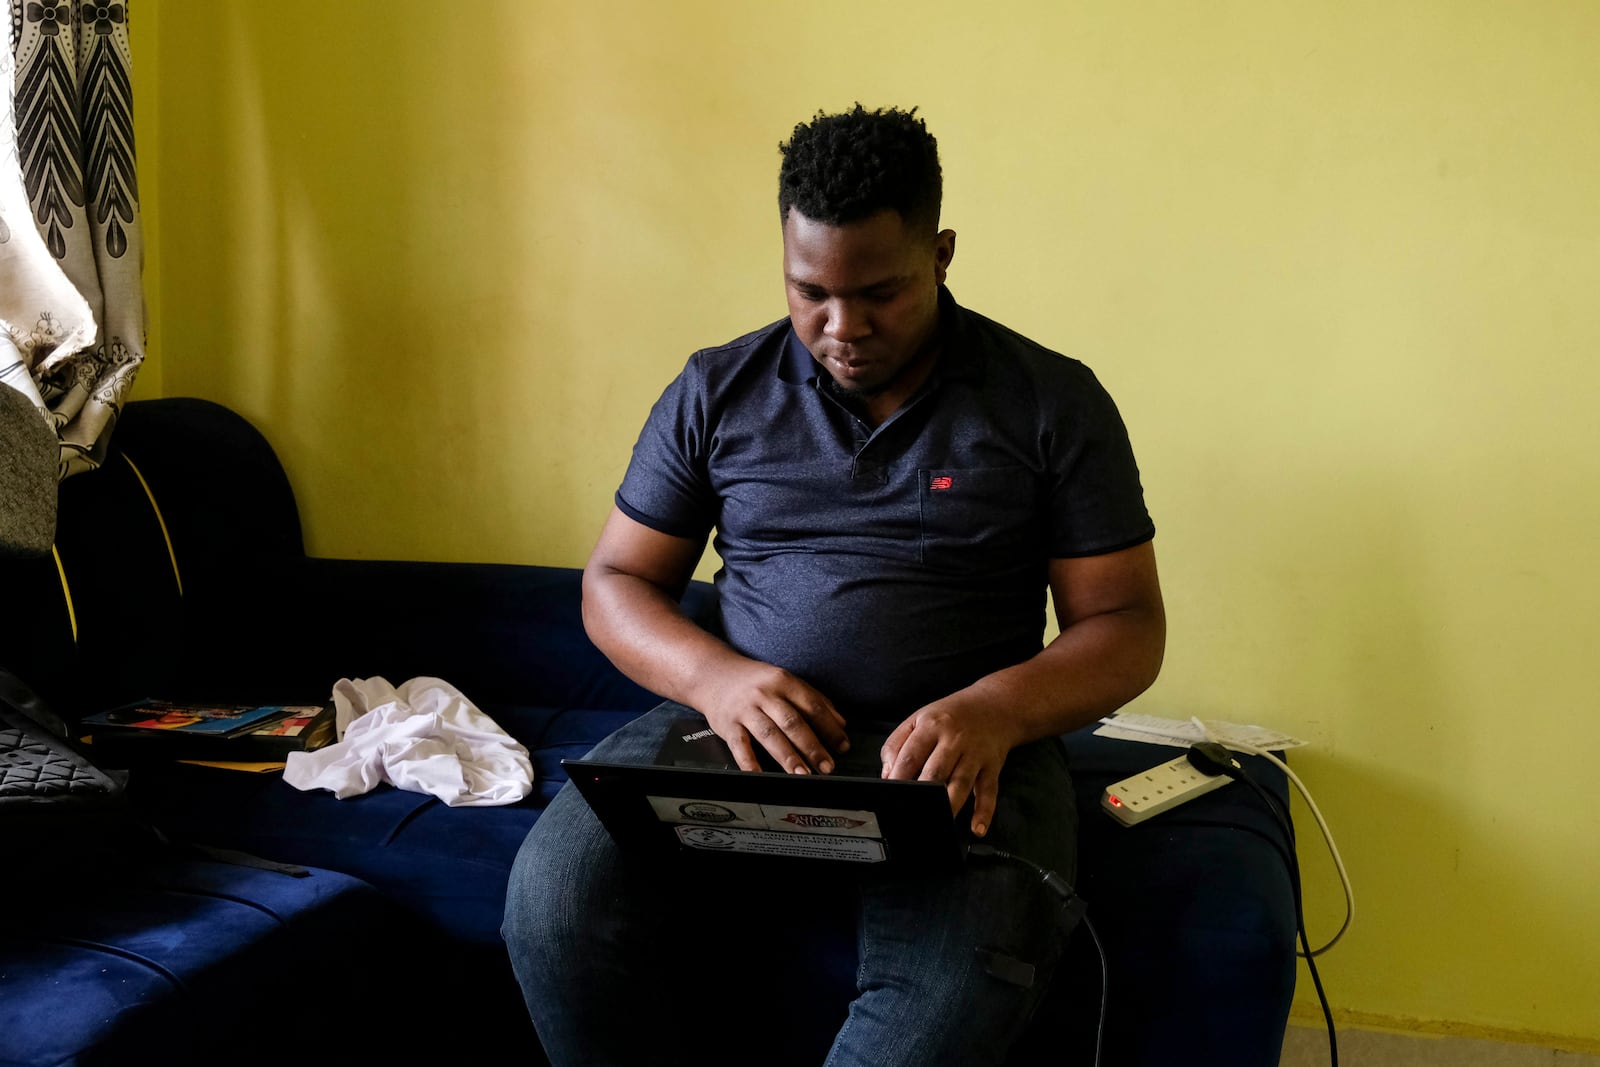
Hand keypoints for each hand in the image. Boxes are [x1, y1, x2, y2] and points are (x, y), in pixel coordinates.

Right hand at [694, 659, 847, 774]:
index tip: (843, 746)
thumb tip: (841, 723)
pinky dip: (749, 761)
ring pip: (769, 734)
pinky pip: (740, 745)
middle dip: (812, 746)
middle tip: (827, 766)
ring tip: (803, 774)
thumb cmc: (754, 681)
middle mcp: (764, 694)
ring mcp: (745, 710)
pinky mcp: (727, 724)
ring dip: (788, 756)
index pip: (812, 705)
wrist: (713, 674)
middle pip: (792, 722)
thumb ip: (814, 699)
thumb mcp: (785, 680)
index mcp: (783, 682)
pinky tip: (759, 774)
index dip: (830, 727)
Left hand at [881, 700, 1015, 836]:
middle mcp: (954, 740)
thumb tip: (888, 775)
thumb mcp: (919, 718)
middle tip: (911, 815)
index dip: (898, 778)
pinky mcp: (992, 767)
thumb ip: (897, 744)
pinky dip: (984, 812)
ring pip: (961, 783)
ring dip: (950, 805)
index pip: (911, 755)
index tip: (889, 796)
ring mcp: (975, 754)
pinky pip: (988, 791)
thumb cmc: (952, 715)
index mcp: (931, 726)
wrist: (995, 705)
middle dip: (923, 793)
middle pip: (936, 770)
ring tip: (938, 822)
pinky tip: (976, 829)